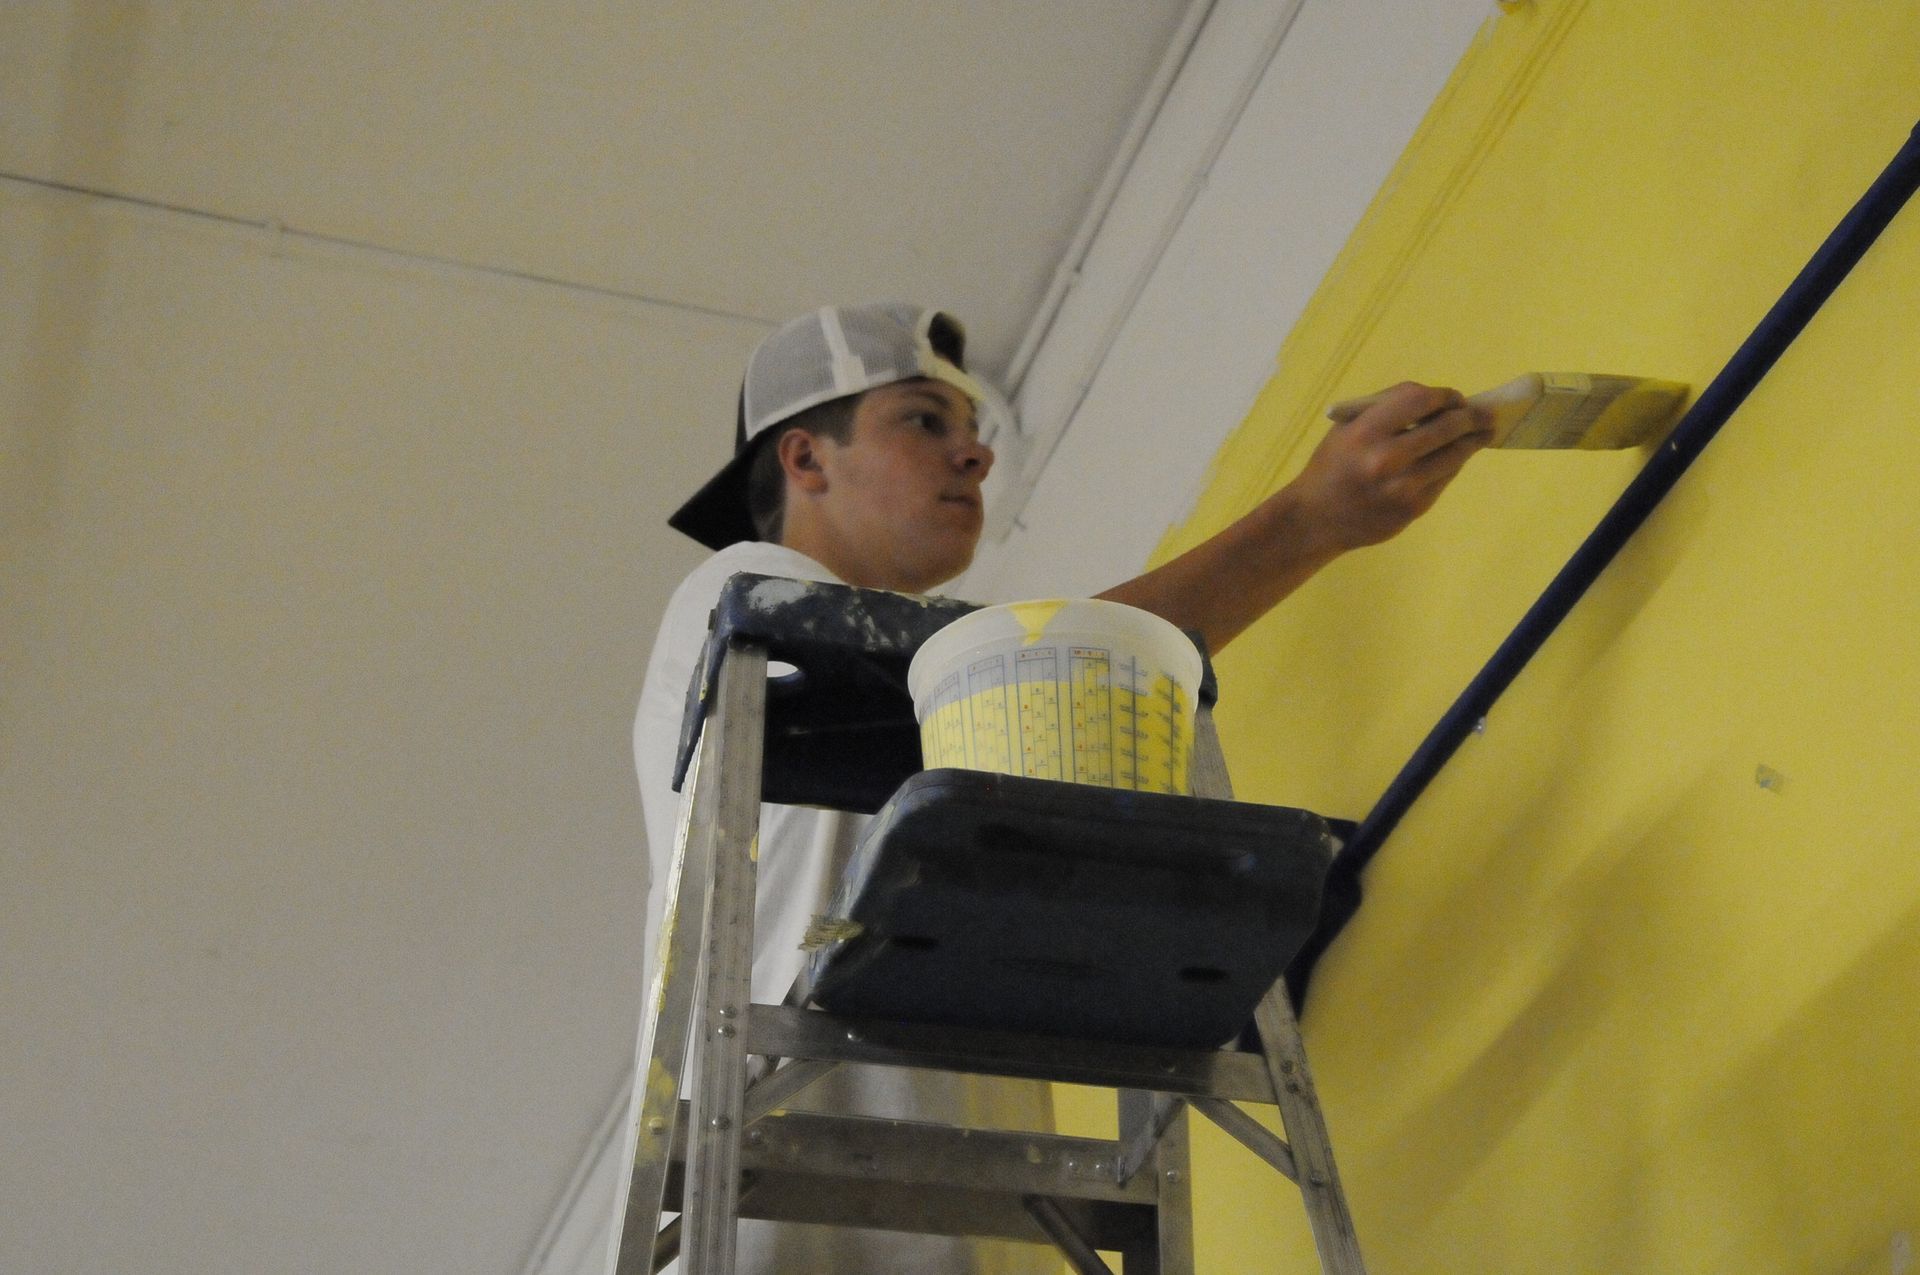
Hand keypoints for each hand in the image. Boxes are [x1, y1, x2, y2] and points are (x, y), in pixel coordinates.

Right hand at [1284, 381, 1491, 551]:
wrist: (1315, 518)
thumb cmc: (1332, 465)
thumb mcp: (1346, 427)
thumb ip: (1386, 408)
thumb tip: (1439, 399)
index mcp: (1366, 431)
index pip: (1420, 399)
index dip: (1444, 395)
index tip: (1453, 398)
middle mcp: (1387, 458)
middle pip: (1446, 426)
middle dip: (1470, 416)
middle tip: (1483, 414)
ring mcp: (1403, 486)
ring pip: (1454, 455)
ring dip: (1473, 440)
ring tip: (1484, 432)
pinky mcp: (1414, 508)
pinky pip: (1445, 479)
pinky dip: (1454, 464)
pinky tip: (1457, 457)